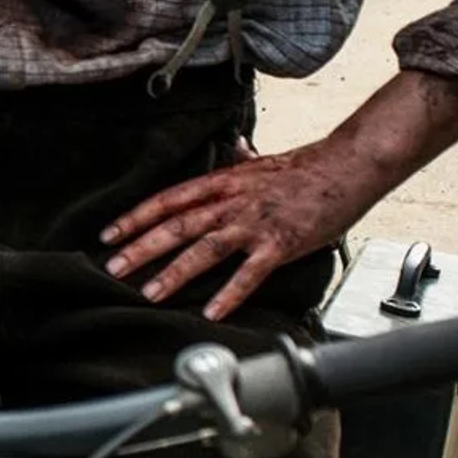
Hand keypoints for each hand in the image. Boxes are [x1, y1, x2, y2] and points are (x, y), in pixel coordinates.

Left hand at [99, 69, 457, 320]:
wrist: (348, 167)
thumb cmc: (306, 168)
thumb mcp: (263, 162)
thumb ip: (241, 160)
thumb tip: (233, 146)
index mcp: (223, 183)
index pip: (168, 200)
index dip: (136, 217)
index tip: (109, 235)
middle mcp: (232, 202)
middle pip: (177, 224)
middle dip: (141, 247)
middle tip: (113, 267)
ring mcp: (255, 223)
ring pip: (205, 248)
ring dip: (174, 272)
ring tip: (149, 293)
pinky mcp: (281, 244)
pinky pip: (250, 272)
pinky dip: (230, 292)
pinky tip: (212, 311)